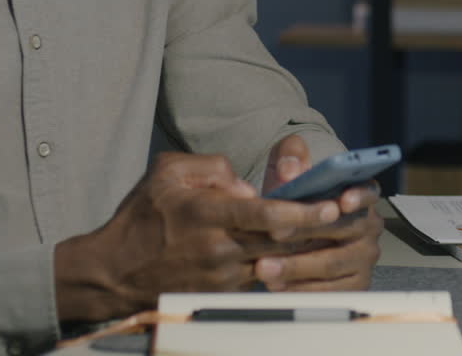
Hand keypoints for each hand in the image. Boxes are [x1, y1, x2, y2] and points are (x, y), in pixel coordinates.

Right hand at [53, 152, 341, 321]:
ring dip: (306, 250)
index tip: (331, 205)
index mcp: (206, 216)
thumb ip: (212, 166)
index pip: (265, 215)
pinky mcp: (224, 294)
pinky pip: (261, 276)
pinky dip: (284, 265)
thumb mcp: (168, 172)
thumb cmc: (141, 217)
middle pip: (281, 241)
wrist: (112, 273)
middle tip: (349, 216)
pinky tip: (303, 254)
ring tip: (336, 234)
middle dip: (318, 230)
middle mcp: (219, 250)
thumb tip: (247, 184)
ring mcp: (223, 277)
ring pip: (276, 261)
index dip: (303, 212)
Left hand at [254, 135, 383, 290]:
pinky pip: (328, 291)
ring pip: (331, 264)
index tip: (341, 201)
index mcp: (360, 194)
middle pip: (344, 229)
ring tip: (264, 266)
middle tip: (275, 233)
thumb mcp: (289, 173)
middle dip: (306, 232)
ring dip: (295, 267)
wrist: (290, 237)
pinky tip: (276, 284)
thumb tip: (290, 168)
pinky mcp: (354, 285)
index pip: (368, 192)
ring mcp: (363, 258)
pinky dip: (299, 289)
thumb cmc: (294, 201)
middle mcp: (368, 226)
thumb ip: (289, 159)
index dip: (358, 196)